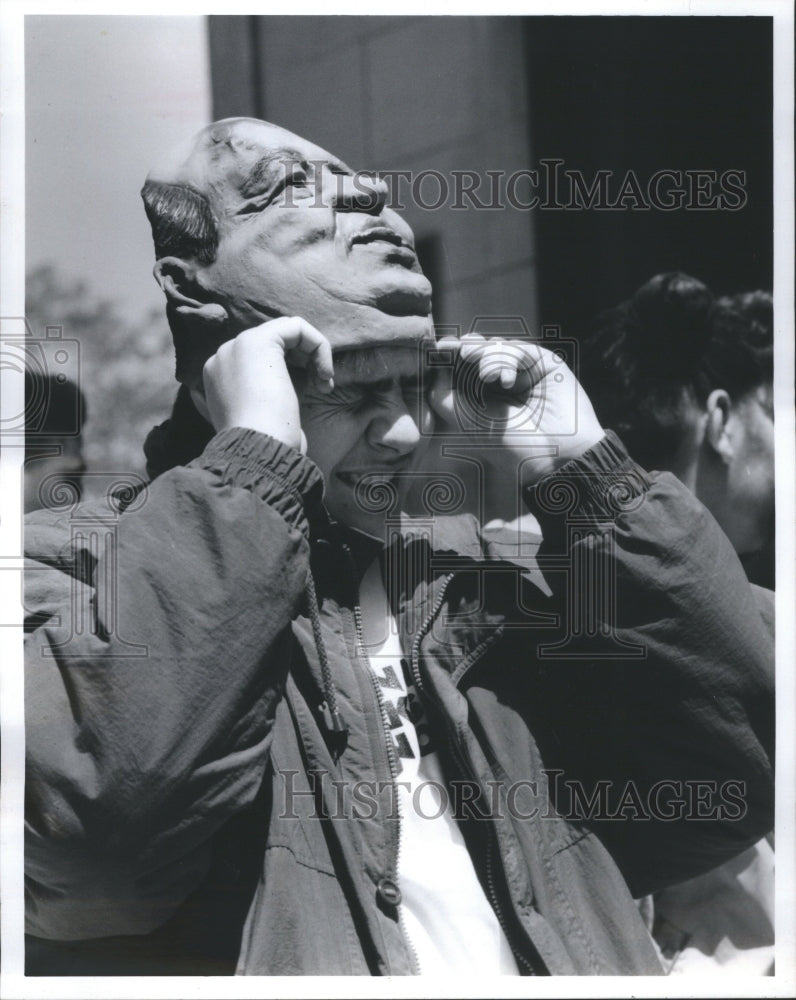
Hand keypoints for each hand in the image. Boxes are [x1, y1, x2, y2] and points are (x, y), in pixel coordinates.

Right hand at [195, 317, 333, 453]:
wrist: (257, 452)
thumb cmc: (266, 446)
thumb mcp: (265, 418)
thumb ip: (268, 396)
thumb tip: (288, 385)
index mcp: (217, 379)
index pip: (259, 361)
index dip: (290, 372)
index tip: (309, 396)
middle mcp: (221, 359)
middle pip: (273, 345)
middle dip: (304, 362)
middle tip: (321, 387)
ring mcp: (235, 347)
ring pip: (286, 332)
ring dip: (313, 354)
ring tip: (324, 383)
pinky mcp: (258, 341)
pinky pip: (297, 326)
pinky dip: (318, 345)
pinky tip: (324, 373)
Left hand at [428, 334, 604, 487]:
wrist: (552, 456)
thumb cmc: (508, 446)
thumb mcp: (465, 422)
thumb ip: (442, 395)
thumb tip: (434, 367)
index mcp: (479, 397)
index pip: (459, 367)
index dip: (449, 355)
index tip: (438, 349)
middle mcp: (499, 383)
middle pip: (476, 351)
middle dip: (465, 348)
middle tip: (460, 351)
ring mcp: (522, 372)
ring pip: (496, 346)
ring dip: (486, 354)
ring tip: (486, 375)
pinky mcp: (543, 364)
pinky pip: (518, 348)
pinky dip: (507, 358)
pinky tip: (507, 381)